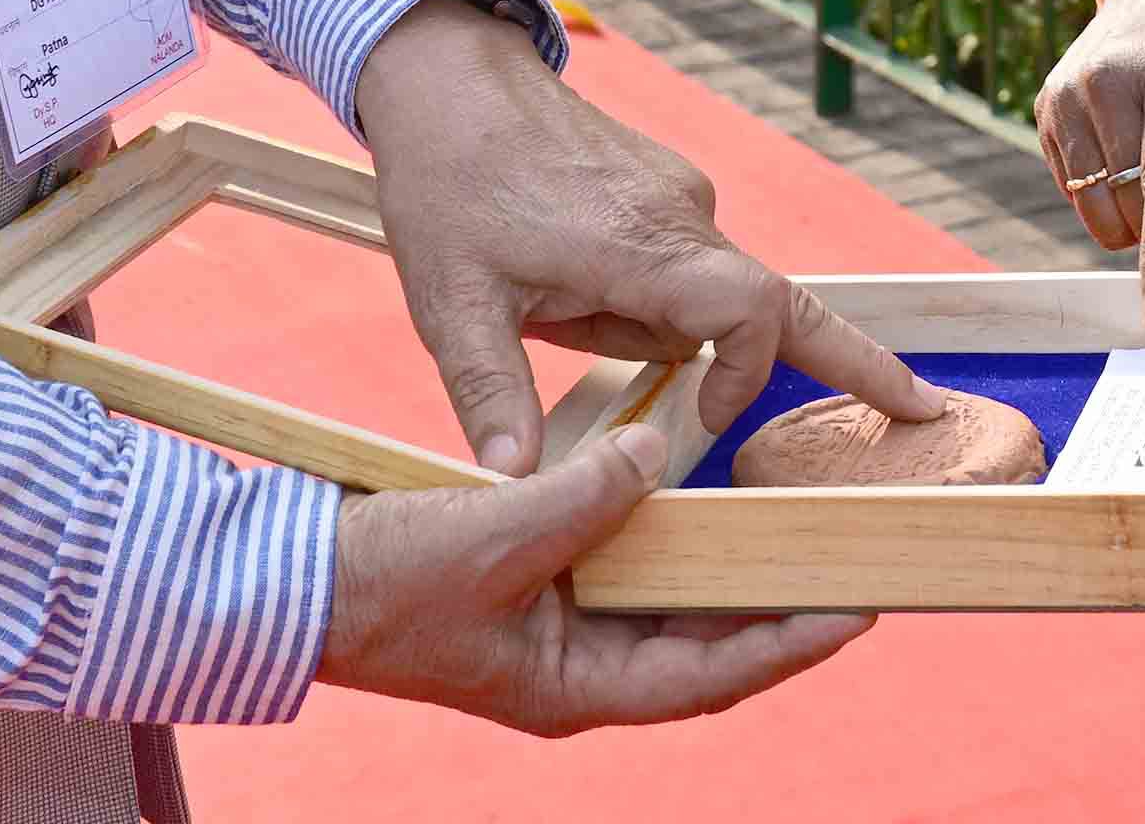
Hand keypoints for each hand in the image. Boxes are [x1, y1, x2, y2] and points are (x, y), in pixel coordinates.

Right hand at [320, 422, 873, 732]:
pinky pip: (622, 564)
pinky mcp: (536, 583)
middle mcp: (577, 667)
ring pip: (666, 602)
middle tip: (847, 554)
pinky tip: (697, 493)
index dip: (786, 644)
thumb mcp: (494, 536)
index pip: (709, 676)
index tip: (854, 610)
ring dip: (723, 564)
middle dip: (771, 601)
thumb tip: (656, 457)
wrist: (290, 578)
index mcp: (574, 688)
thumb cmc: (383, 584)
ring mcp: (557, 627)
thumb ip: (584, 496)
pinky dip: (663, 532)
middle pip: (702, 642)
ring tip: (792, 520)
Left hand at [353, 0, 941, 471]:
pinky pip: (679, 262)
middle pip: (784, 300)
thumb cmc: (449, 181)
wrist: (451, 74)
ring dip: (655, 330)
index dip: (750, 375)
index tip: (705, 419)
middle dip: (856, 358)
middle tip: (920, 410)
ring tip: (544, 305)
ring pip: (704, 293)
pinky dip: (644, 294)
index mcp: (641, 246)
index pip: (753, 312)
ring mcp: (679, 195)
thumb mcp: (453, 302)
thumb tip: (512, 485)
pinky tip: (559, 281)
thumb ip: (490, 396)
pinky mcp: (664, 187)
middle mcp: (682, 216)